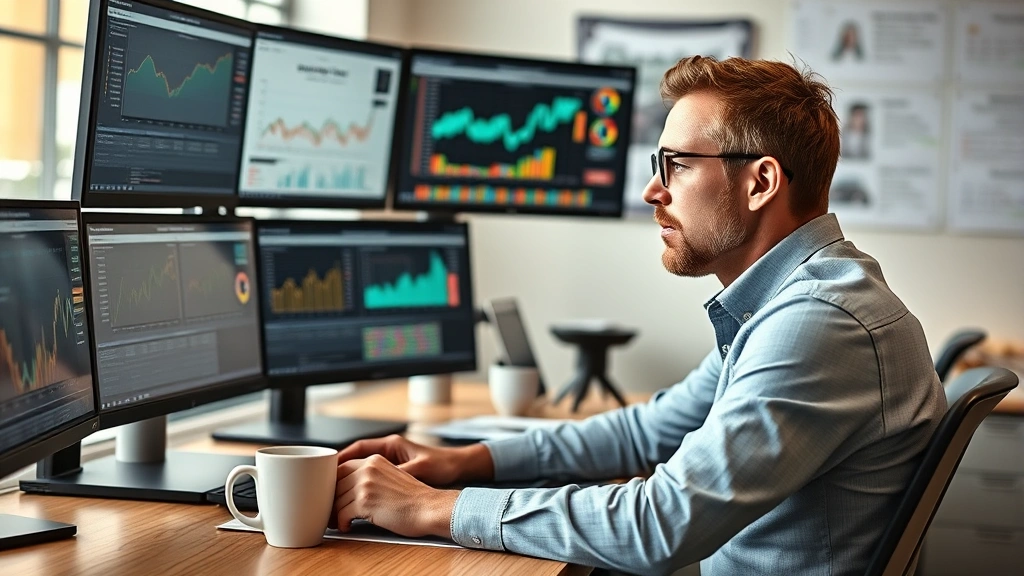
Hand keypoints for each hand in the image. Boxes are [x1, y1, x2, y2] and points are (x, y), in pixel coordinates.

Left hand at [332, 454, 459, 537]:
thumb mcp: (392, 475)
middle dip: (332, 500)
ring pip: (337, 500)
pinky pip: (342, 514)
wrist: (429, 508)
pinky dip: (342, 523)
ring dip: (336, 514)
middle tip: (332, 512)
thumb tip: (349, 487)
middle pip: (336, 484)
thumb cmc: (415, 498)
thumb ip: (372, 475)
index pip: (342, 467)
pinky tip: (348, 526)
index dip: (334, 483)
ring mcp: (365, 484)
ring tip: (340, 521)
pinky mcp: (364, 502)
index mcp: (374, 460)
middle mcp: (368, 469)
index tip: (332, 495)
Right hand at [336, 434, 492, 486]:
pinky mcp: (394, 474)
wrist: (458, 468)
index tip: (327, 470)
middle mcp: (388, 452)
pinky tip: (354, 501)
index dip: (341, 459)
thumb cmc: (442, 465)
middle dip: (339, 474)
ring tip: (335, 497)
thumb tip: (380, 482)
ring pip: (360, 471)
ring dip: (348, 483)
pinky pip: (370, 479)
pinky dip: (361, 488)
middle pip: (355, 460)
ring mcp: (390, 463)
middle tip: (325, 488)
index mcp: (391, 446)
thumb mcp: (420, 469)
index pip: (358, 448)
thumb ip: (399, 473)